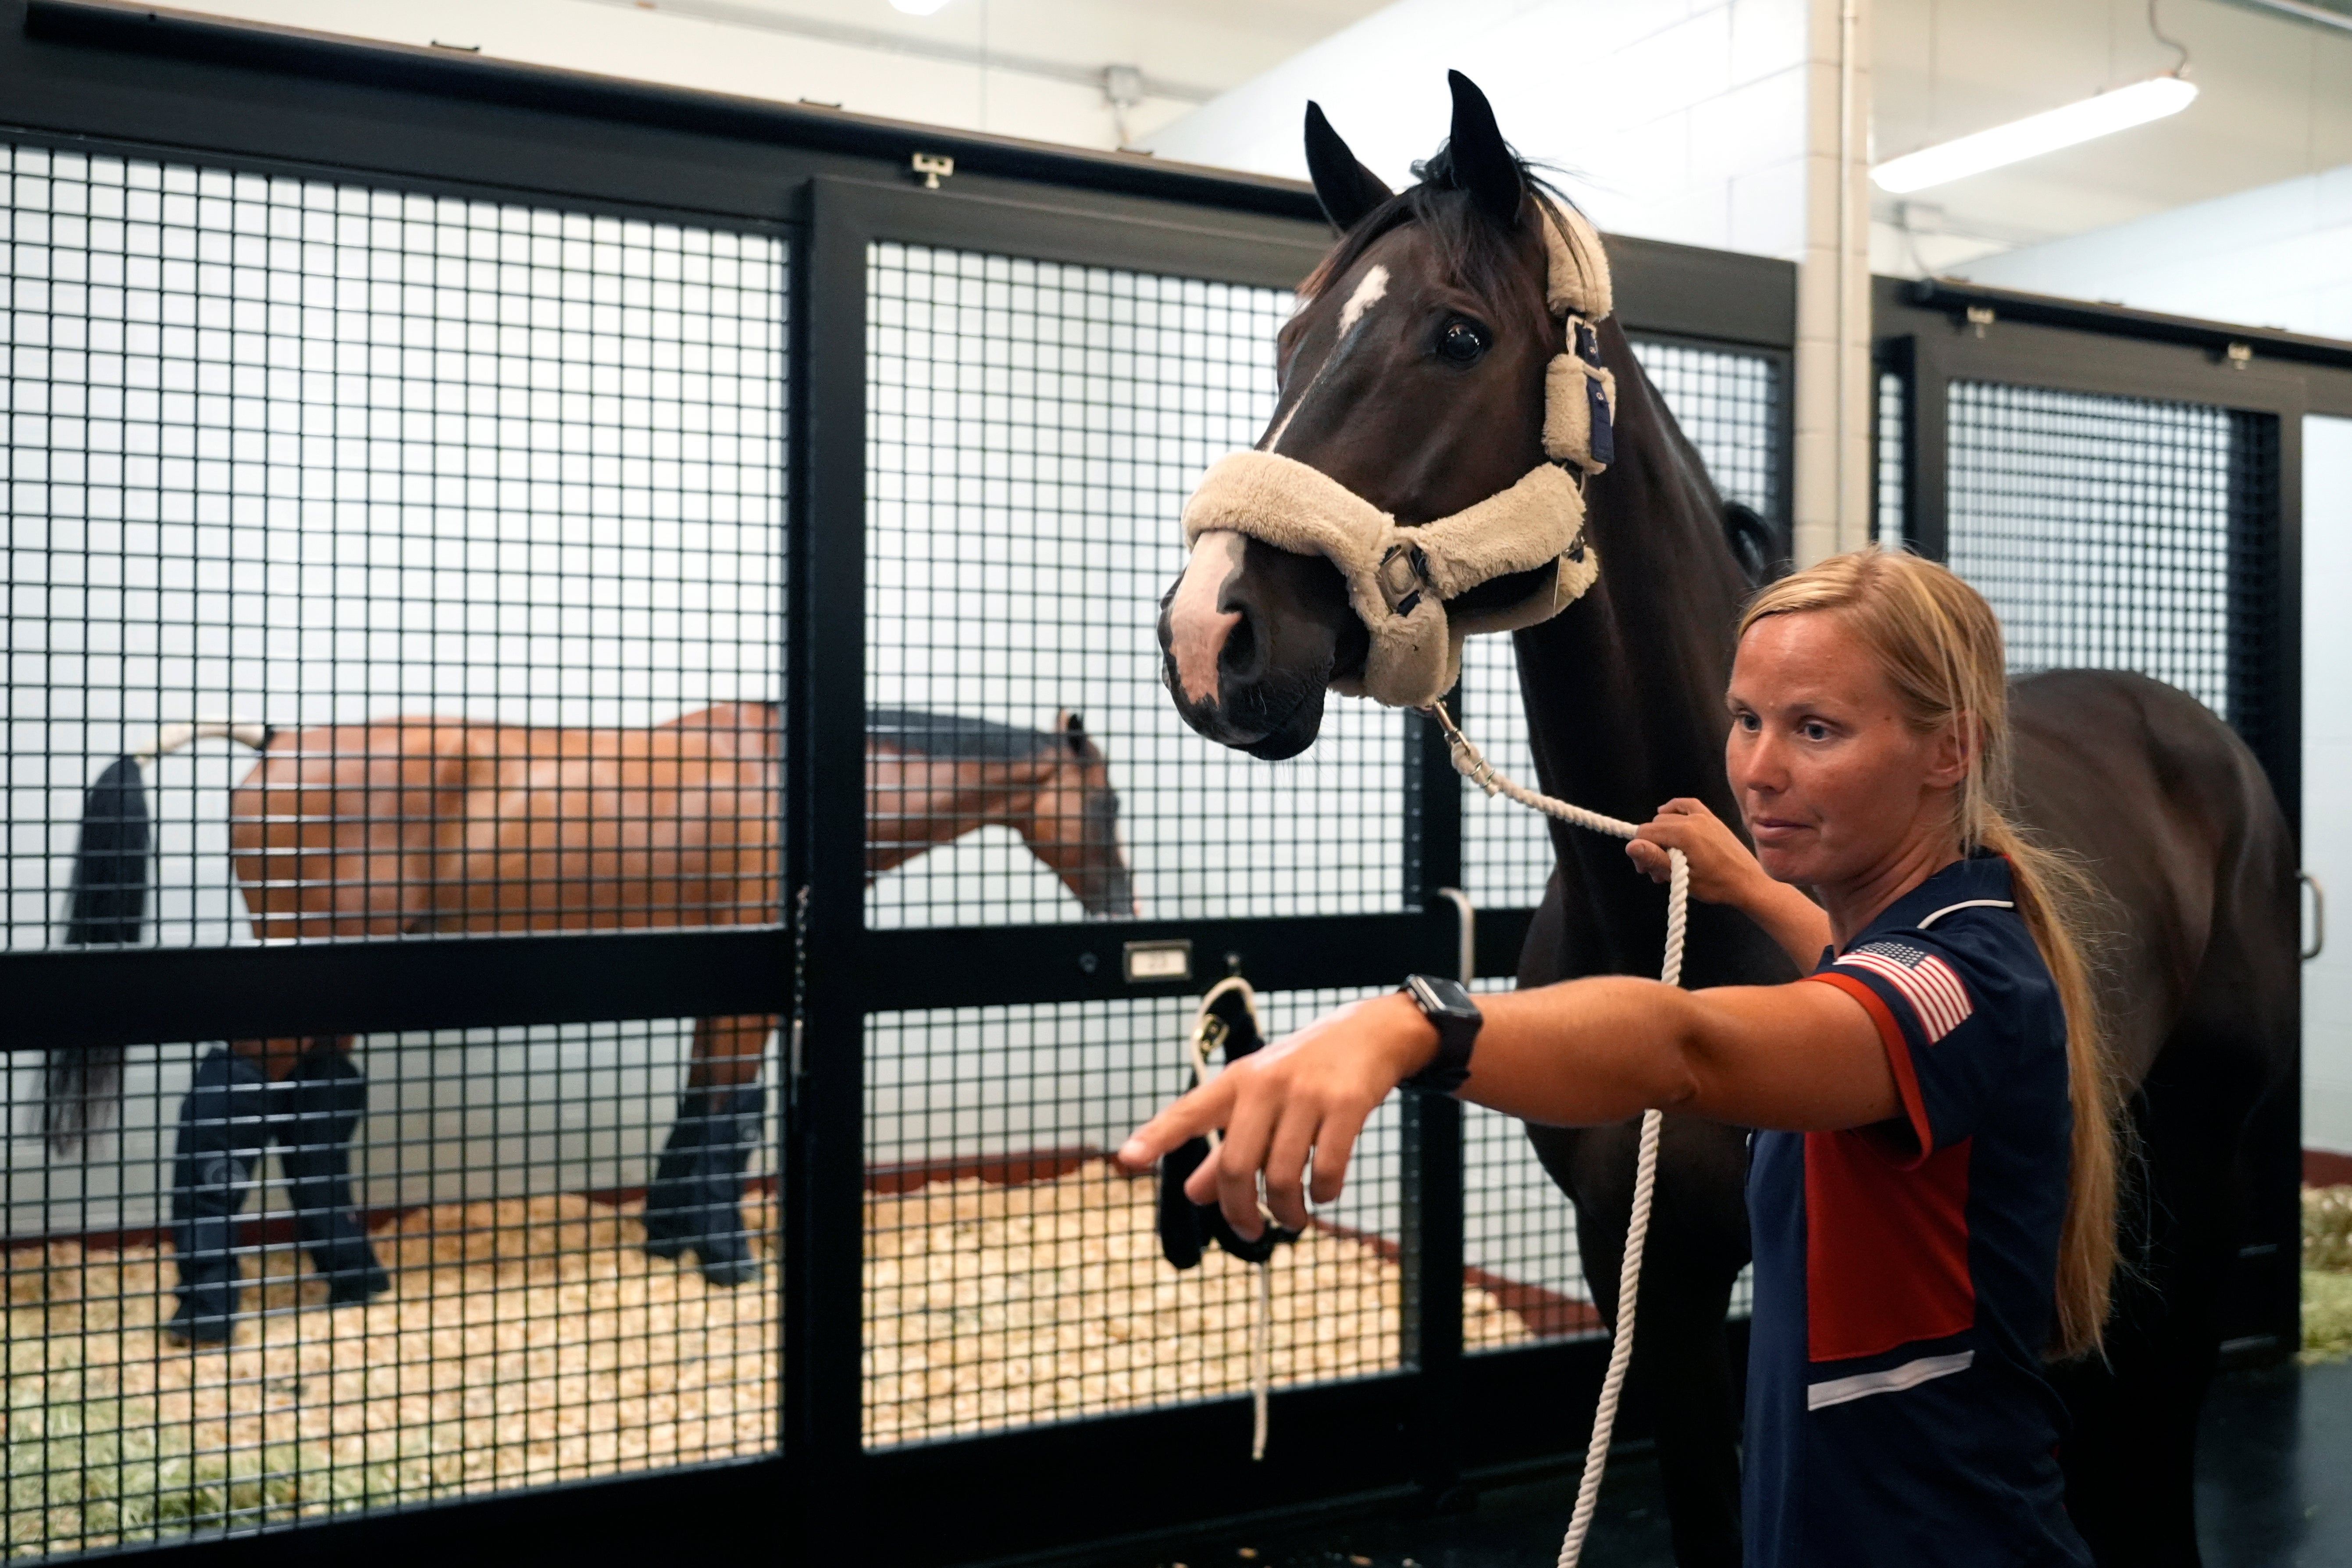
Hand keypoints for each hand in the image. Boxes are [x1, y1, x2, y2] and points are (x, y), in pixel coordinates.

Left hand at [1116, 993, 1437, 1239]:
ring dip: (1286, 1212)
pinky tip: (1324, 1192)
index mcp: (1237, 1083)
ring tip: (1292, 1219)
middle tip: (1250, 1234)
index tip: (1126, 1158)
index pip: (1188, 1111)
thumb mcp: (1259, 1099)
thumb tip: (1193, 1194)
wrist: (1368, 1034)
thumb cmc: (1304, 1071)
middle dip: (1240, 1212)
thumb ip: (1226, 1148)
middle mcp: (1265, 1085)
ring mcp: (1306, 1094)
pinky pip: (1326, 1168)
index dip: (1156, 1136)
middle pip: (1237, 1165)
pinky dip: (1324, 1193)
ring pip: (1282, 1175)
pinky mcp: (1345, 1104)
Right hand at [1627, 798, 1765, 906]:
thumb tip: (1630, 846)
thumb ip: (1655, 859)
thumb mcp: (1683, 877)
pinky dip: (1674, 808)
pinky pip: (1687, 804)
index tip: (1646, 870)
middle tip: (1658, 871)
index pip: (1645, 833)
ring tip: (1668, 856)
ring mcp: (1703, 816)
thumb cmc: (1716, 885)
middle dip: (1651, 846)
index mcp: (1684, 833)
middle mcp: (1692, 819)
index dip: (1640, 851)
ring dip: (1662, 835)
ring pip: (1668, 817)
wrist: (1749, 883)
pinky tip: (1666, 813)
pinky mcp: (1711, 819)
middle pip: (1655, 826)